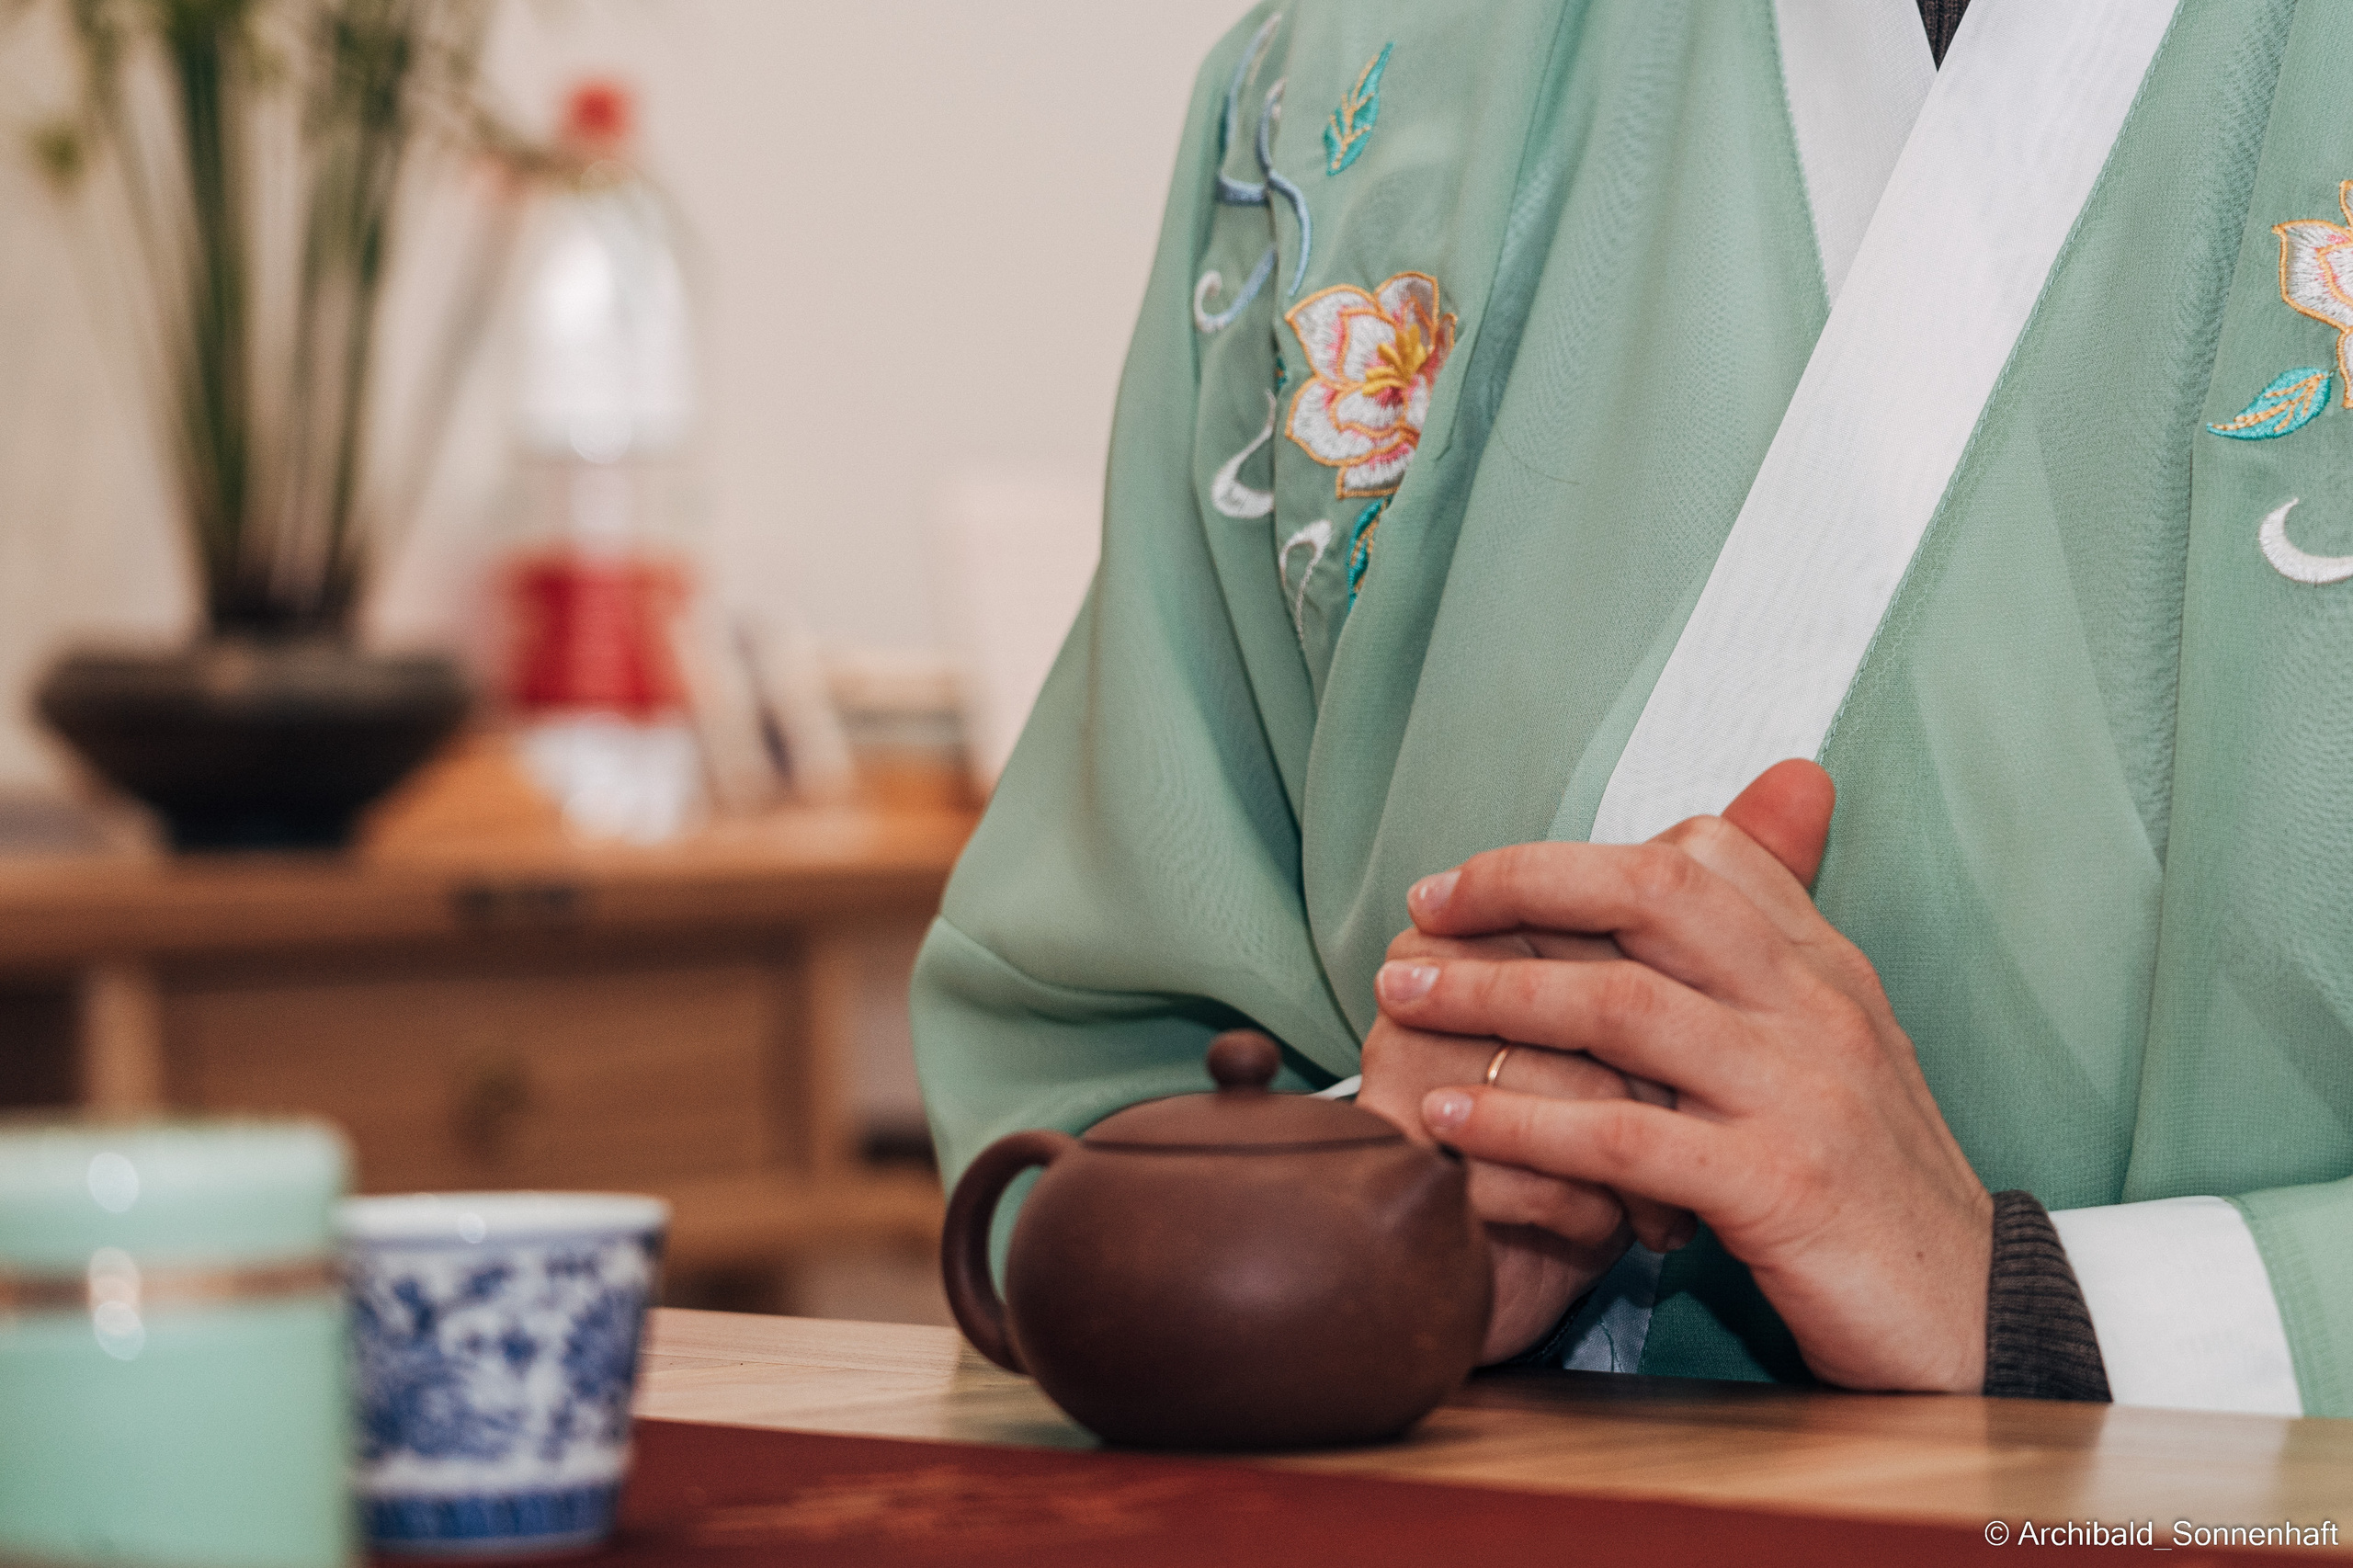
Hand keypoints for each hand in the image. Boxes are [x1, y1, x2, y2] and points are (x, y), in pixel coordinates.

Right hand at [1358, 928, 1686, 1362]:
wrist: (1513, 1278)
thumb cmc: (1599, 1140)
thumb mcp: (1666, 1022)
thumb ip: (1728, 896)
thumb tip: (1811, 786)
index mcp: (1486, 931)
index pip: (1611, 922)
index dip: (1682, 1000)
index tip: (1708, 1057)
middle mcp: (1431, 985)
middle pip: (1595, 995)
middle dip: (1668, 1082)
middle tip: (1705, 1133)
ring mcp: (1409, 1073)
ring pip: (1567, 1082)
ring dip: (1642, 1159)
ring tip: (1672, 1203)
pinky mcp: (1413, 1167)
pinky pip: (1526, 1171)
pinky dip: (1595, 1211)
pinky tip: (1614, 1232)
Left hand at [1382, 761, 1992, 1391]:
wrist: (1978, 1320)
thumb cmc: (1873, 1185)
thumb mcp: (1830, 1053)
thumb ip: (1761, 960)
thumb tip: (1701, 848)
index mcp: (1826, 968)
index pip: (1702, 857)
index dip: (1576, 856)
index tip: (1479, 880)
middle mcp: (1819, 1009)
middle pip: (1654, 897)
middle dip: (1520, 887)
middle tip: (1422, 909)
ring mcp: (1802, 1095)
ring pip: (1623, 1008)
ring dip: (1494, 995)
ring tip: (1403, 998)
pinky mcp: (1778, 1189)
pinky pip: (1621, 1137)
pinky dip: (1521, 1122)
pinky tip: (1450, 1115)